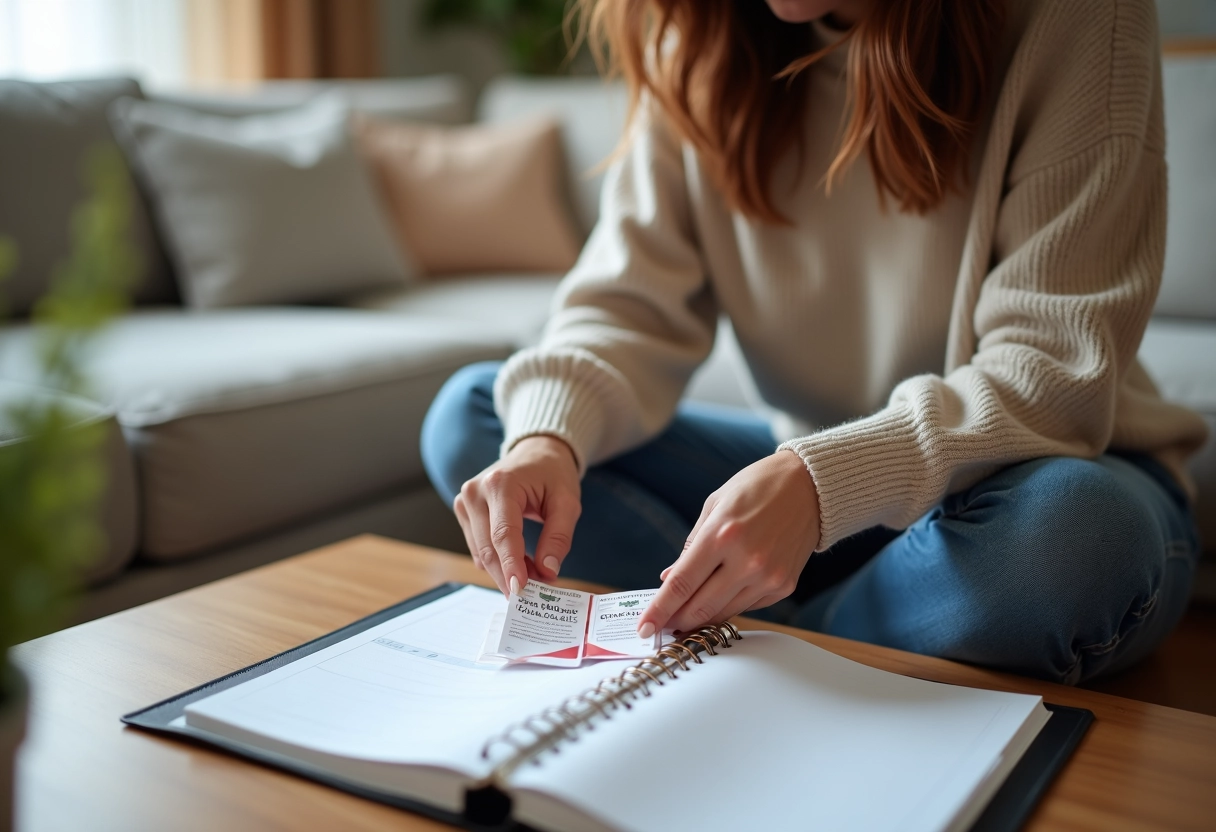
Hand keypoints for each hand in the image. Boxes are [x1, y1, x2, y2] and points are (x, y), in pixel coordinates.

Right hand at [454, 435, 581, 595]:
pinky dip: (498, 561)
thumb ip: (559, 537)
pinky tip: (520, 562)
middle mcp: (475, 492)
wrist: (535, 452)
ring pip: (481, 553)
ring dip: (505, 570)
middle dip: (509, 575)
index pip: (503, 534)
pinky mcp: (463, 511)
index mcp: (500, 484)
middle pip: (488, 548)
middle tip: (534, 594)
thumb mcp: (567, 502)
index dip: (511, 565)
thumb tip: (547, 572)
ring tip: (534, 575)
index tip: (521, 591)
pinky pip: (478, 547)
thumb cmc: (552, 474)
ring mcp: (464, 501)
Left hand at [637, 450, 819, 636]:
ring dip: (701, 618)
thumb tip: (669, 579)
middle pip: (700, 607)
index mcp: (722, 535)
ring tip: (685, 617)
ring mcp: (768, 576)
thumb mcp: (714, 506)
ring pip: (723, 612)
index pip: (681, 584)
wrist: (809, 486)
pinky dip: (728, 605)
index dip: (659, 610)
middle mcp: (746, 560)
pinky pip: (747, 606)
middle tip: (663, 627)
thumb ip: (691, 546)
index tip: (645, 628)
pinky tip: (720, 597)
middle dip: (677, 621)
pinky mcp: (784, 586)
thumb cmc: (757, 488)